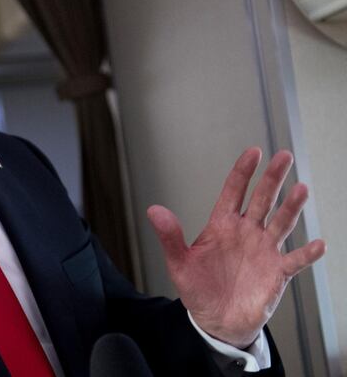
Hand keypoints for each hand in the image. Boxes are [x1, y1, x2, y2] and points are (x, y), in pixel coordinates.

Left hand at [147, 147, 325, 347]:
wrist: (216, 320)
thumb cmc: (198, 289)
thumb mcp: (179, 263)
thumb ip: (169, 236)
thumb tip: (154, 210)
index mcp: (222, 226)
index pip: (233, 192)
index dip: (243, 172)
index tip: (253, 152)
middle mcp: (246, 233)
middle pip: (262, 199)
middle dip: (272, 178)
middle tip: (284, 156)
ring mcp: (264, 250)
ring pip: (281, 223)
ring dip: (292, 207)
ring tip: (301, 189)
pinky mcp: (277, 273)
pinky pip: (295, 260)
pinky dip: (307, 253)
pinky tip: (318, 244)